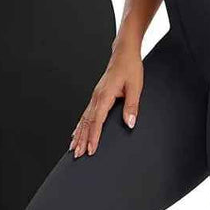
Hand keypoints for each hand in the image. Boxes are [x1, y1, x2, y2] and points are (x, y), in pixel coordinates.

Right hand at [70, 41, 142, 157]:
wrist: (124, 53)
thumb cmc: (130, 67)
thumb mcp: (135, 87)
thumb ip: (132, 106)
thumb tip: (130, 122)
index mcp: (105, 95)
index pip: (97, 121)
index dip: (94, 137)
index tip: (91, 150)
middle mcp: (97, 97)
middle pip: (87, 123)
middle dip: (82, 140)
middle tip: (78, 155)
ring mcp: (95, 97)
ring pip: (84, 120)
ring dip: (79, 135)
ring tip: (73, 149)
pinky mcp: (96, 97)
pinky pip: (85, 114)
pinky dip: (80, 126)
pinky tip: (76, 133)